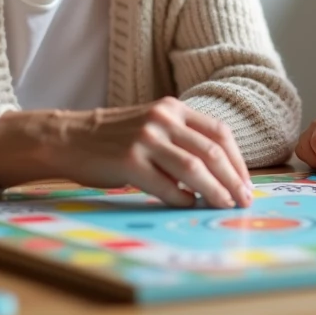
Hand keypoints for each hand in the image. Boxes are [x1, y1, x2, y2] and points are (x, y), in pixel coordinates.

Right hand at [0, 97, 252, 208]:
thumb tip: (220, 175)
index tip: (246, 183)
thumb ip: (182, 141)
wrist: (69, 138)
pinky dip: (182, 199)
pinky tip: (188, 206)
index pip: (219, 133)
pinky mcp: (128, 161)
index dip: (238, 161)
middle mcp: (162, 119)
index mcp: (173, 108)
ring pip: (194, 169)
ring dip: (214, 192)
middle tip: (244, 200)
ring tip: (224, 205)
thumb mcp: (152, 126)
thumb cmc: (115, 138)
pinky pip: (166, 186)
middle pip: (211, 152)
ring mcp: (145, 139)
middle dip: (233, 180)